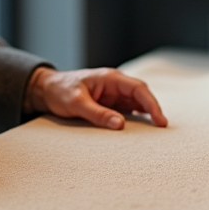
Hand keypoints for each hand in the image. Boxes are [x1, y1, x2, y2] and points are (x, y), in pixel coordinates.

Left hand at [23, 67, 167, 129]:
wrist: (47, 90)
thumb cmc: (60, 92)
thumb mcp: (76, 103)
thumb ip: (98, 114)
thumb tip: (120, 125)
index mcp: (110, 78)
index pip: (138, 88)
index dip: (151, 104)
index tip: (159, 120)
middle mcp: (114, 84)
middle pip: (141, 94)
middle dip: (153, 109)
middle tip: (161, 128)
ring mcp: (113, 93)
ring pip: (136, 102)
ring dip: (146, 114)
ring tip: (155, 131)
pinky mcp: (109, 102)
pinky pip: (127, 109)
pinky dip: (136, 118)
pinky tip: (140, 129)